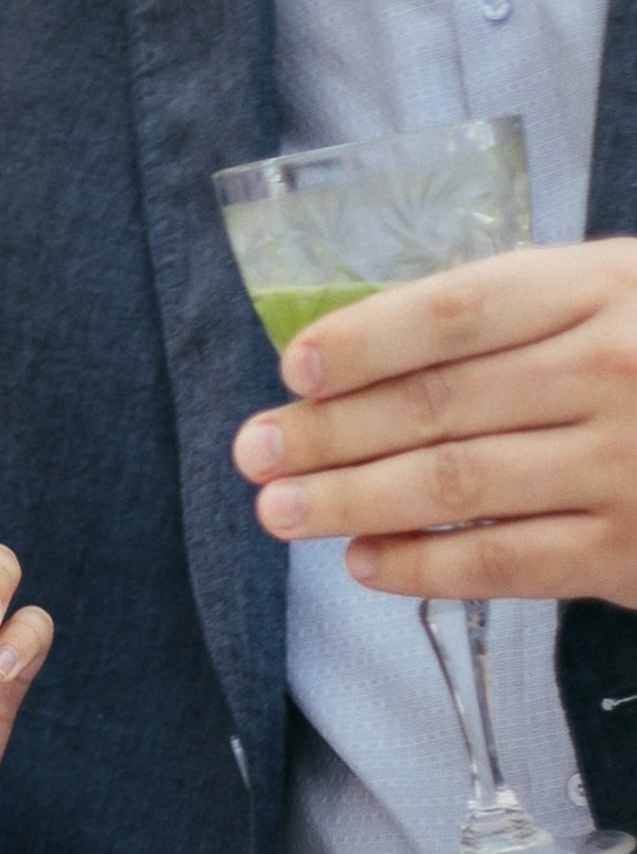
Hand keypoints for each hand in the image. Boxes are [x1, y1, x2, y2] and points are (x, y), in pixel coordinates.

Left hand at [230, 239, 636, 603]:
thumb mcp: (623, 294)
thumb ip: (520, 312)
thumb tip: (360, 347)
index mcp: (607, 287)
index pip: (460, 310)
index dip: (367, 339)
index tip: (296, 368)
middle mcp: (614, 370)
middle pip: (439, 403)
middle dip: (329, 433)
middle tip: (254, 452)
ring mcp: (625, 463)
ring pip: (456, 485)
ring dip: (351, 501)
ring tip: (281, 509)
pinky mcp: (631, 551)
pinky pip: (504, 563)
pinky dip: (422, 566)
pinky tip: (365, 562)